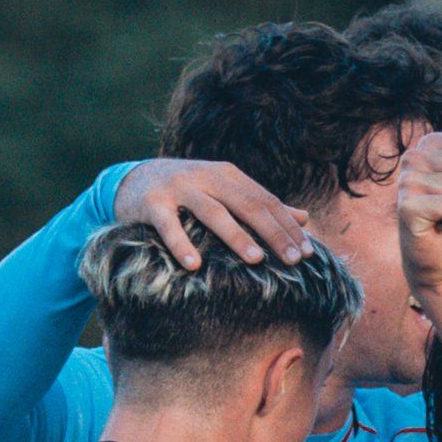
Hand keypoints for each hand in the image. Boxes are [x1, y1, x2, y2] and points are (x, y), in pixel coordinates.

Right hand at [113, 158, 310, 269]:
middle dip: (272, 233)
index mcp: (228, 176)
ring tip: (256, 260)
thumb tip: (304, 218)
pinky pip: (168, 225)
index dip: (288, 226)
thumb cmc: (188, 192)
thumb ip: (261, 205)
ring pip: (213, 212)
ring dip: (235, 236)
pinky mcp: (152, 203)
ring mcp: (179, 188)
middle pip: (247, 205)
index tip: (308, 252)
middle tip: (294, 260)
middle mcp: (206, 178)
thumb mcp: (224, 193)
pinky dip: (180, 243)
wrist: (133, 180)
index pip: (265, 201)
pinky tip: (194, 265)